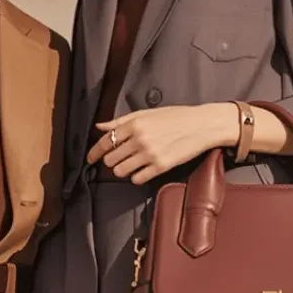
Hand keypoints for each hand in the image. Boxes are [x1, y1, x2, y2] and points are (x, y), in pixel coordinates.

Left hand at [87, 104, 236, 184]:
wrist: (202, 125)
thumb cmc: (175, 116)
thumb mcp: (146, 113)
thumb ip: (121, 121)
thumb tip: (100, 126)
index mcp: (134, 124)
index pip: (105, 141)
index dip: (94, 152)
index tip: (90, 159)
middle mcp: (139, 139)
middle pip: (111, 159)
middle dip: (110, 161)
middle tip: (116, 160)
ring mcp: (150, 154)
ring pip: (121, 171)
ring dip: (122, 170)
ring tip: (129, 165)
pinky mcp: (161, 166)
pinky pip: (137, 179)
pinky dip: (136, 177)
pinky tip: (141, 170)